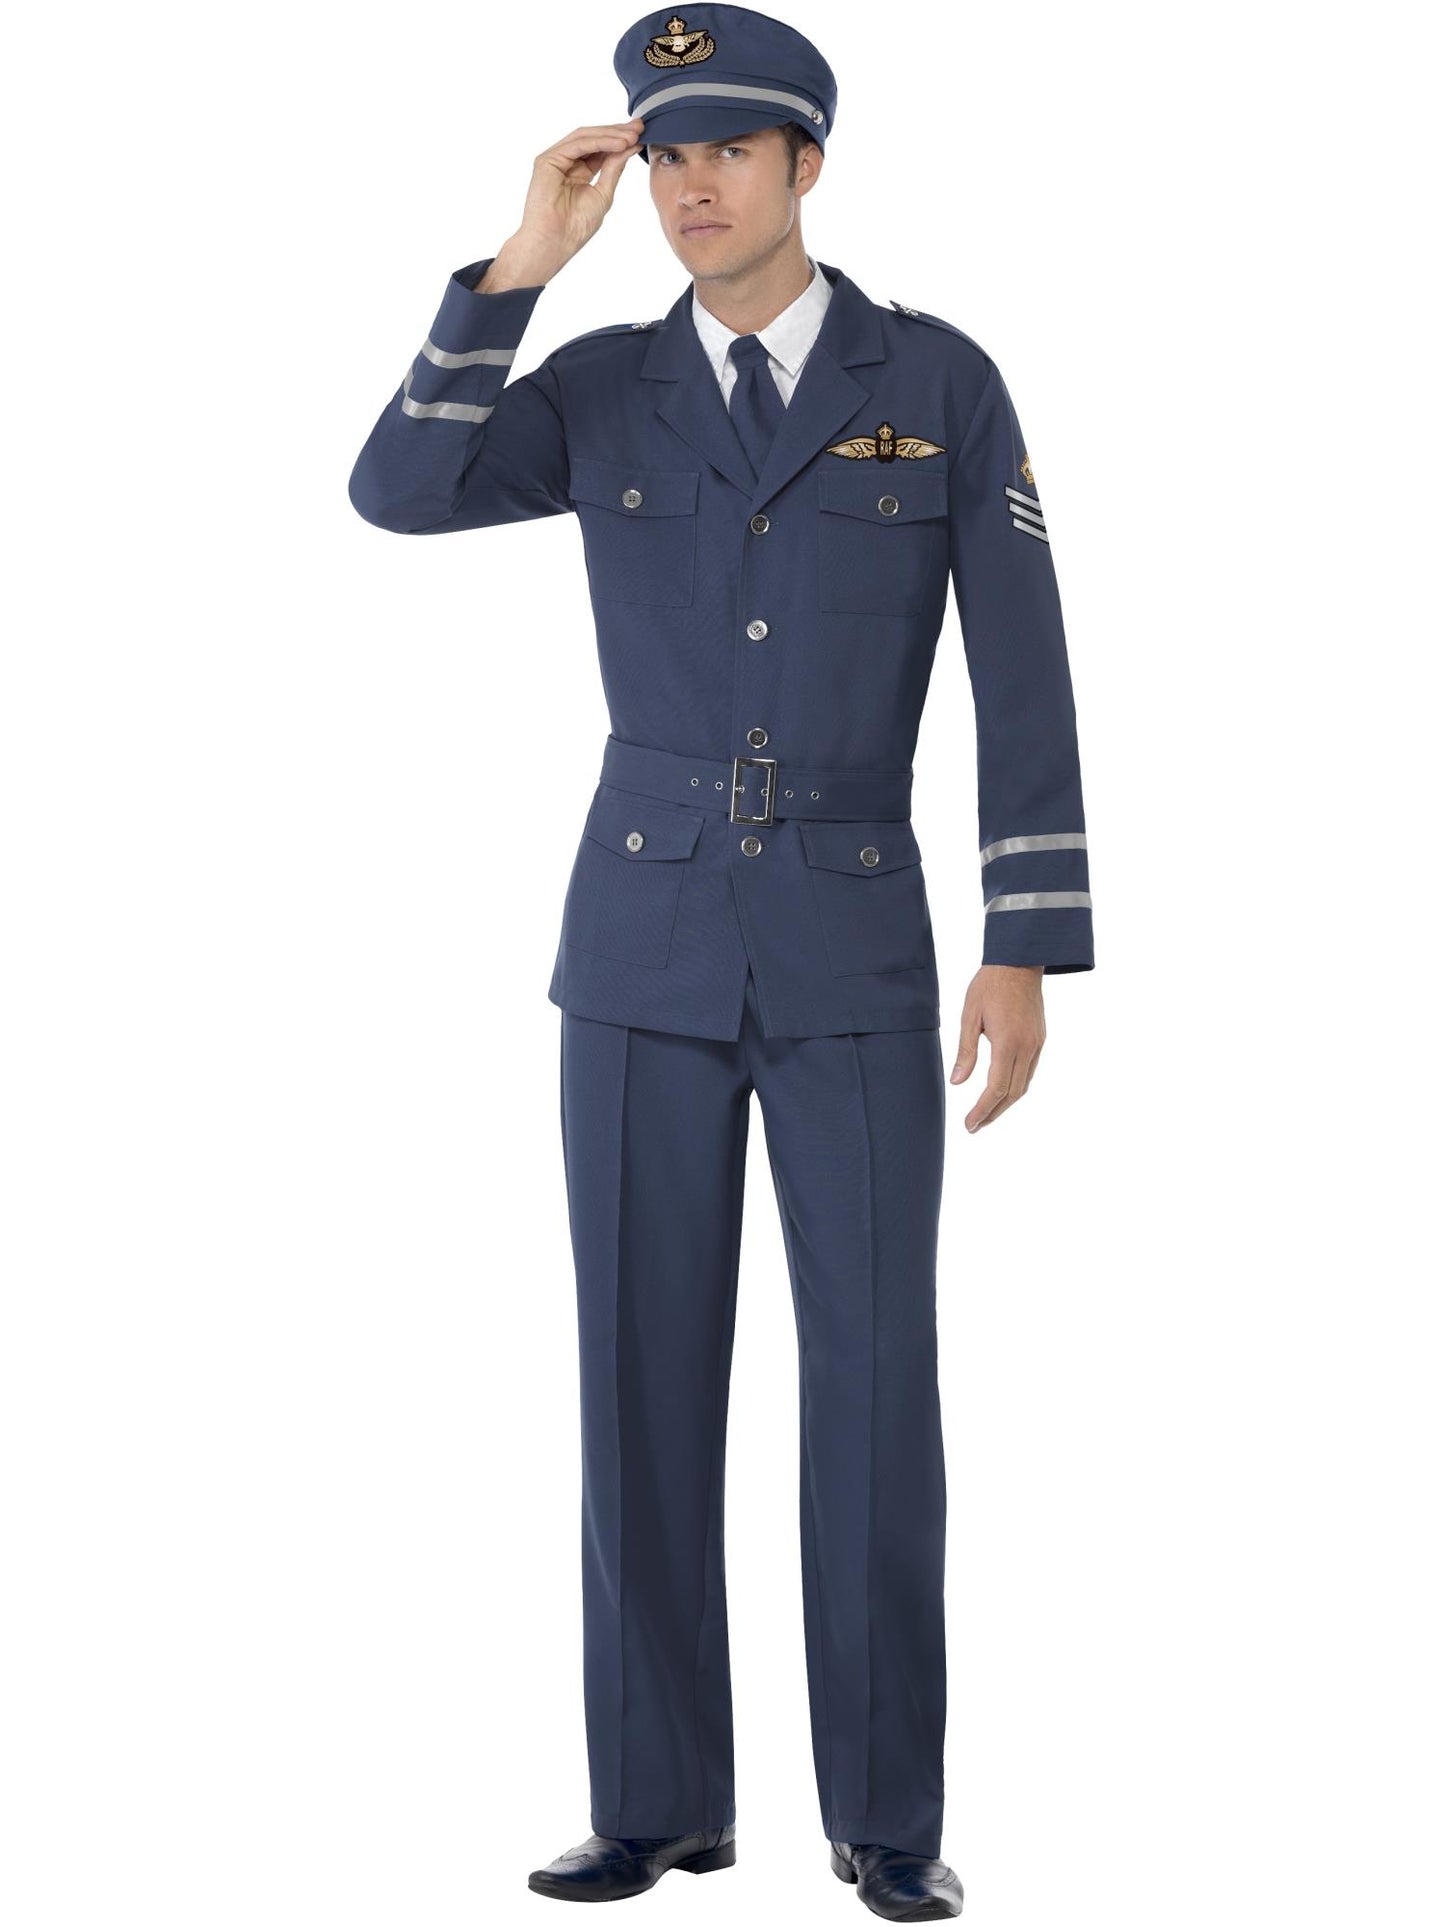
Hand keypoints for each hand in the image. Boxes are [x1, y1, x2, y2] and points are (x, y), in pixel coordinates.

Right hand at [482, 118, 646, 289]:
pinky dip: (600, 142)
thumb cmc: (576, 227)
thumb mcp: (603, 193)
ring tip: (632, 136)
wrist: (555, 242)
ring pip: (586, 137)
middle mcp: (566, 162)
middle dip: (617, 132)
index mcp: (578, 171)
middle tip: (640, 127)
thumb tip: (629, 147)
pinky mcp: (547, 160)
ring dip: (611, 134)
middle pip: (594, 139)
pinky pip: (578, 144)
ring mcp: (555, 159)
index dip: (621, 140)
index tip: (641, 134)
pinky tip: (619, 143)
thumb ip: (613, 169)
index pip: (601, 149)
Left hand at [950, 965, 1045, 1131]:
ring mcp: (1037, 1044)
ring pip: (1023, 1085)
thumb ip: (966, 1052)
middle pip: (1012, 1093)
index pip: (996, 1088)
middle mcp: (1027, 1047)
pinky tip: (1002, 1091)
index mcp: (1007, 1042)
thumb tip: (958, 1082)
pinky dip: (1015, 1087)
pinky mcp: (1040, 1039)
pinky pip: (1029, 1072)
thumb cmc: (990, 985)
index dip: (982, 1110)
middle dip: (993, 1113)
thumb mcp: (970, 1016)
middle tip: (975, 1127)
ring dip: (1005, 1103)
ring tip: (986, 1115)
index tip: (969, 1124)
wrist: (1019, 961)